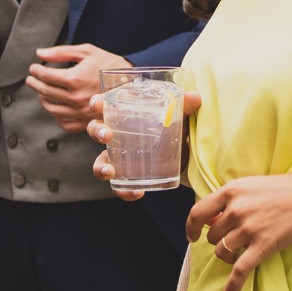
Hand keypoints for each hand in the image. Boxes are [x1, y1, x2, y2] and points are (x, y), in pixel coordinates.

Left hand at [28, 43, 128, 132]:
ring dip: (43, 99)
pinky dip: (57, 117)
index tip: (34, 68)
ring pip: (52, 109)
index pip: (46, 76)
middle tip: (32, 79)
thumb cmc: (109, 64)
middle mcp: (75, 98)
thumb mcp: (86, 52)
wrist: (131, 82)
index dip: (36, 71)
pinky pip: (64, 124)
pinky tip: (56, 108)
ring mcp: (80, 112)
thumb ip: (61, 52)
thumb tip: (40, 53)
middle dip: (35, 83)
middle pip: (45, 92)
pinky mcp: (86, 122)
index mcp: (74, 79)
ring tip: (42, 92)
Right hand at [88, 91, 202, 201]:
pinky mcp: (129, 175)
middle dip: (97, 132)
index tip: (98, 104)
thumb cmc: (170, 123)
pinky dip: (124, 191)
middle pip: (95, 130)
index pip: (103, 105)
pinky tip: (137, 192)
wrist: (181, 149)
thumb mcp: (177, 114)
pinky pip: (119, 186)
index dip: (96, 103)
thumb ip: (184, 106)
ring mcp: (119, 156)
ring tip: (110, 171)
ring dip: (100, 167)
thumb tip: (196, 97)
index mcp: (121, 113)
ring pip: (100, 162)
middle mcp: (115, 134)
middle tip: (107, 136)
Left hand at [185, 171, 291, 290]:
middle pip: (212, 236)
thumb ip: (232, 200)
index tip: (192, 236)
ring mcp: (249, 228)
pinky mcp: (262, 246)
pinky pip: (240, 270)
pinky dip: (232, 286)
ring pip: (223, 252)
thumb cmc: (285, 189)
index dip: (191, 227)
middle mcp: (236, 209)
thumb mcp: (253, 185)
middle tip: (233, 241)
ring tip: (239, 255)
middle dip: (219, 241)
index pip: (198, 213)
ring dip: (228, 257)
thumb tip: (213, 220)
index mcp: (231, 191)